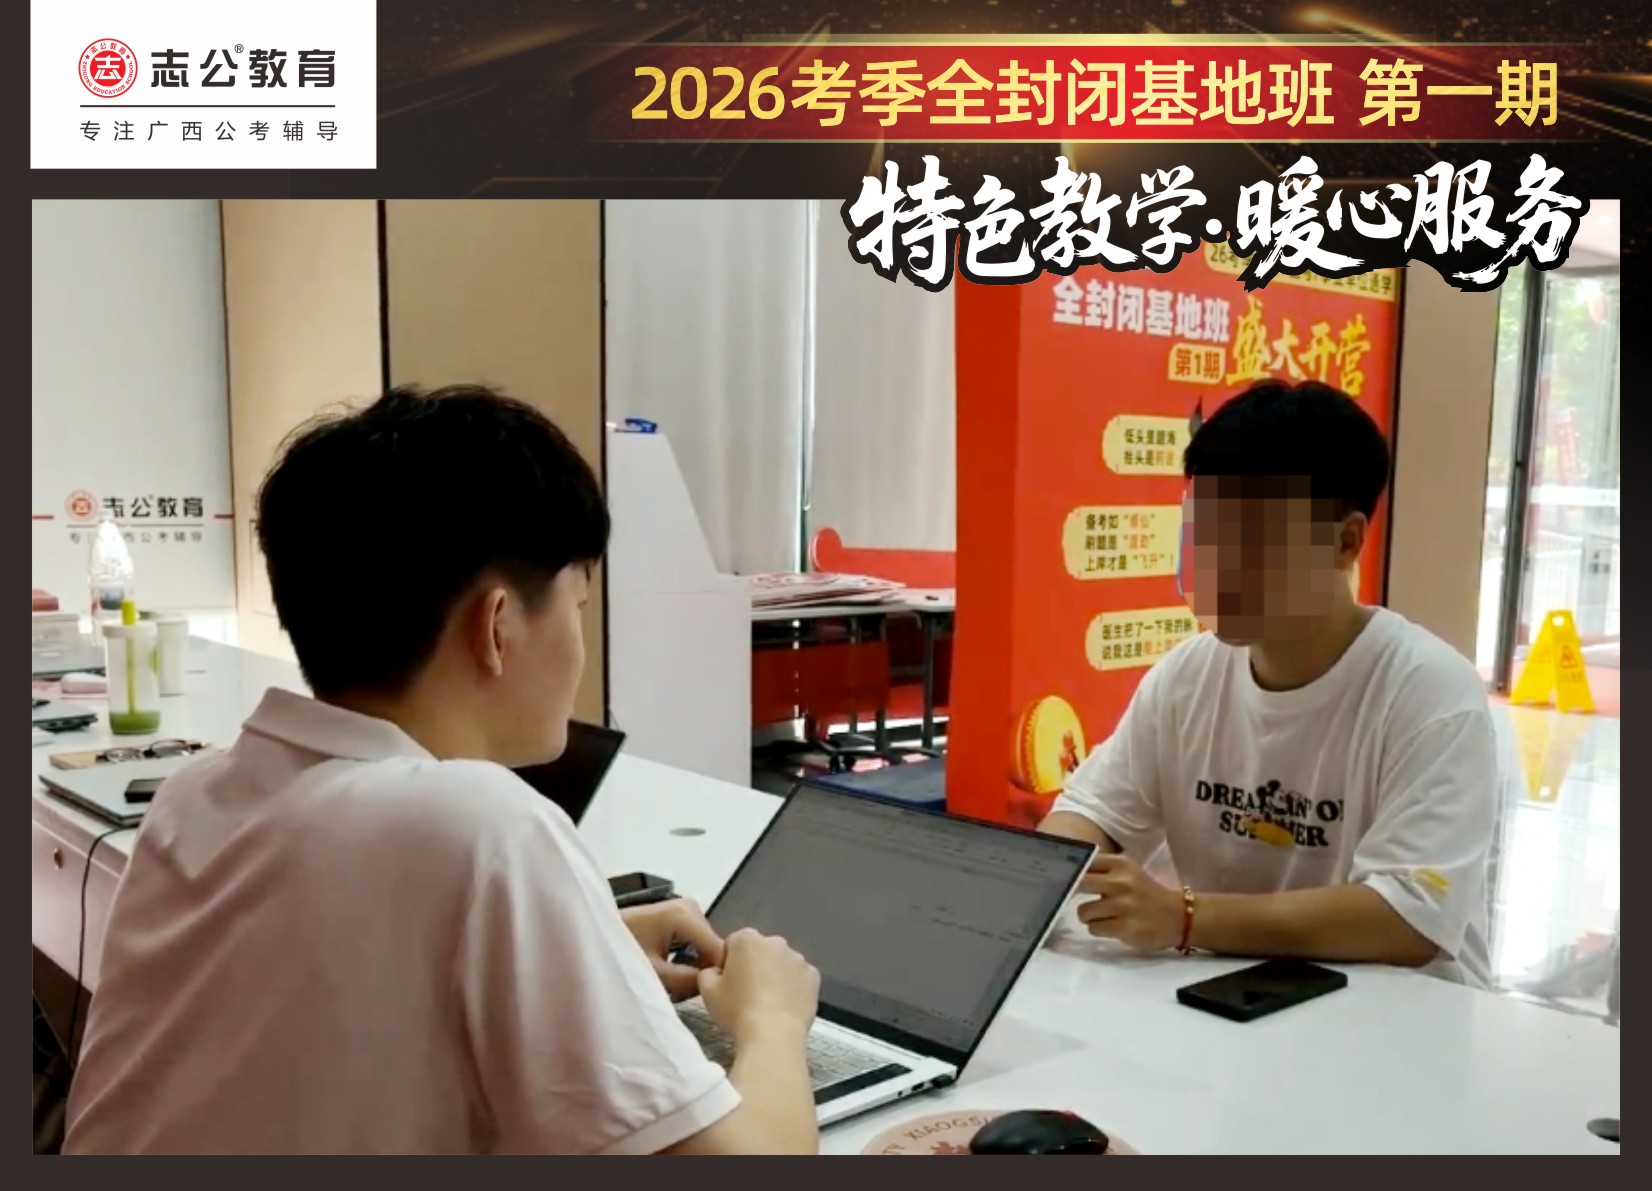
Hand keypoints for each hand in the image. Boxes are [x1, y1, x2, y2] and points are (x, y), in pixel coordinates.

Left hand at [621, 899, 725, 1001]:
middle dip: (700, 970)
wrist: (588, 936)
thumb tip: (717, 986)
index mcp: (685, 915)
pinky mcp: (675, 914)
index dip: (715, 976)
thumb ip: (690, 981)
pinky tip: (668, 971)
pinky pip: (693, 941)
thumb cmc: (617, 954)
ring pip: (703, 946)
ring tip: (671, 983)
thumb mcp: (655, 975)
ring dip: (691, 966)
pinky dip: (685, 958)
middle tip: (680, 991)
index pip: (718, 950)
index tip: (703, 996)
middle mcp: (690, 906)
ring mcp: (683, 908)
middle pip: (711, 947)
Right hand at [699, 928, 818, 1044]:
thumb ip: (708, 972)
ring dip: (774, 976)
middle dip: (753, 966)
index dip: (728, 964)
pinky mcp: (813, 976)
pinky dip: (793, 987)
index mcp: (746, 939)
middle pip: (759, 951)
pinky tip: (784, 1007)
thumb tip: (716, 972)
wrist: (773, 1035)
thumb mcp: (707, 991)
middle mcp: (775, 942)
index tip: (727, 984)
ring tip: (767, 1004)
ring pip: (781, 964)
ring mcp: (797, 958)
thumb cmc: (737, 1011)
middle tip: (746, 995)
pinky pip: (798, 978)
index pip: (732, 944)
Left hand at [1075, 854, 1184, 952]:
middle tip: (1083, 897)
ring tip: (1102, 915)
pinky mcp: (1125, 928)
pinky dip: (1098, 929)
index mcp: (1121, 864)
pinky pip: (1094, 928)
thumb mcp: (1128, 872)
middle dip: (1074, 892)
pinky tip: (1111, 926)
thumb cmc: (1146, 893)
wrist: (1179, 916)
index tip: (1070, 877)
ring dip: (1089, 916)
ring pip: (1083, 911)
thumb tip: (1068, 872)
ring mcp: (1123, 906)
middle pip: (1079, 882)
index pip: (1085, 861)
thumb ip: (1102, 870)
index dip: (1073, 871)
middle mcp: (1121, 882)